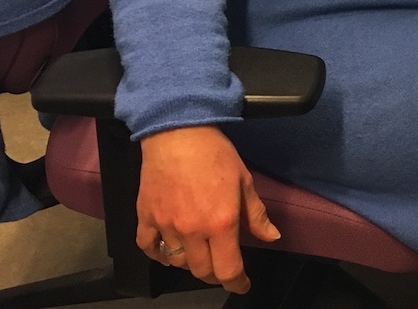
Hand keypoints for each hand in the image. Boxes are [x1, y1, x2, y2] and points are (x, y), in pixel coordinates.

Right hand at [135, 125, 279, 294]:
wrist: (178, 133)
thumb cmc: (216, 154)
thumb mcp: (244, 181)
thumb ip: (256, 215)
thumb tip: (271, 237)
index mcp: (221, 224)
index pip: (228, 269)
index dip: (237, 283)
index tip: (242, 284)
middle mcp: (192, 231)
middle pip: (202, 271)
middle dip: (216, 273)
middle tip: (222, 265)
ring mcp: (166, 226)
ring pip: (177, 262)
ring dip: (190, 262)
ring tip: (199, 252)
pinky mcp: (145, 217)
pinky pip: (148, 248)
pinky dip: (158, 254)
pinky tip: (168, 250)